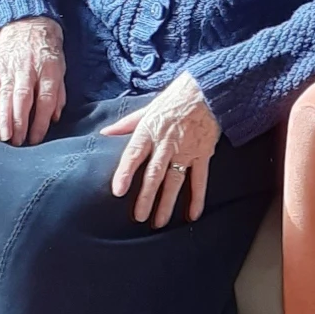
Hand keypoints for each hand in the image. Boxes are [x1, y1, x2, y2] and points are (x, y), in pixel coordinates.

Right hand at [0, 18, 67, 145]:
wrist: (27, 25)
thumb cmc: (47, 53)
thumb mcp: (61, 69)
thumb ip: (58, 93)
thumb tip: (54, 118)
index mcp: (49, 71)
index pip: (45, 99)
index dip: (40, 120)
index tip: (36, 138)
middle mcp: (29, 70)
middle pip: (24, 99)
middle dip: (20, 123)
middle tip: (17, 143)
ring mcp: (10, 68)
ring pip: (6, 95)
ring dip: (5, 118)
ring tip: (4, 136)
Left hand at [100, 72, 221, 227]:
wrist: (208, 91)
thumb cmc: (176, 98)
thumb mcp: (148, 107)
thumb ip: (127, 124)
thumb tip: (105, 132)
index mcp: (149, 132)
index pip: (134, 155)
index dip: (126, 173)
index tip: (118, 191)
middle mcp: (166, 144)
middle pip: (154, 175)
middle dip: (146, 197)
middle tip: (139, 217)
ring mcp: (186, 151)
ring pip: (175, 181)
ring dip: (167, 203)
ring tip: (159, 222)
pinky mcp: (203, 154)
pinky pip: (200, 179)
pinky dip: (197, 197)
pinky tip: (192, 214)